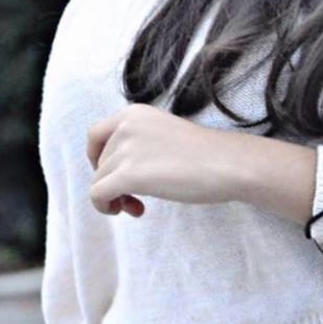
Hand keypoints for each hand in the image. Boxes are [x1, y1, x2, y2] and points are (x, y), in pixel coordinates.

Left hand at [87, 104, 239, 215]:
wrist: (227, 163)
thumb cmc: (203, 154)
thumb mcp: (162, 134)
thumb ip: (137, 142)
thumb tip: (110, 170)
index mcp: (134, 113)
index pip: (95, 135)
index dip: (98, 158)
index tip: (115, 174)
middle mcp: (126, 125)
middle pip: (99, 162)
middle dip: (112, 182)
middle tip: (136, 198)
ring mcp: (126, 148)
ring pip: (98, 180)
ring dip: (116, 197)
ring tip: (140, 205)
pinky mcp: (129, 174)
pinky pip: (98, 195)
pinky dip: (106, 207)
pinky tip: (134, 210)